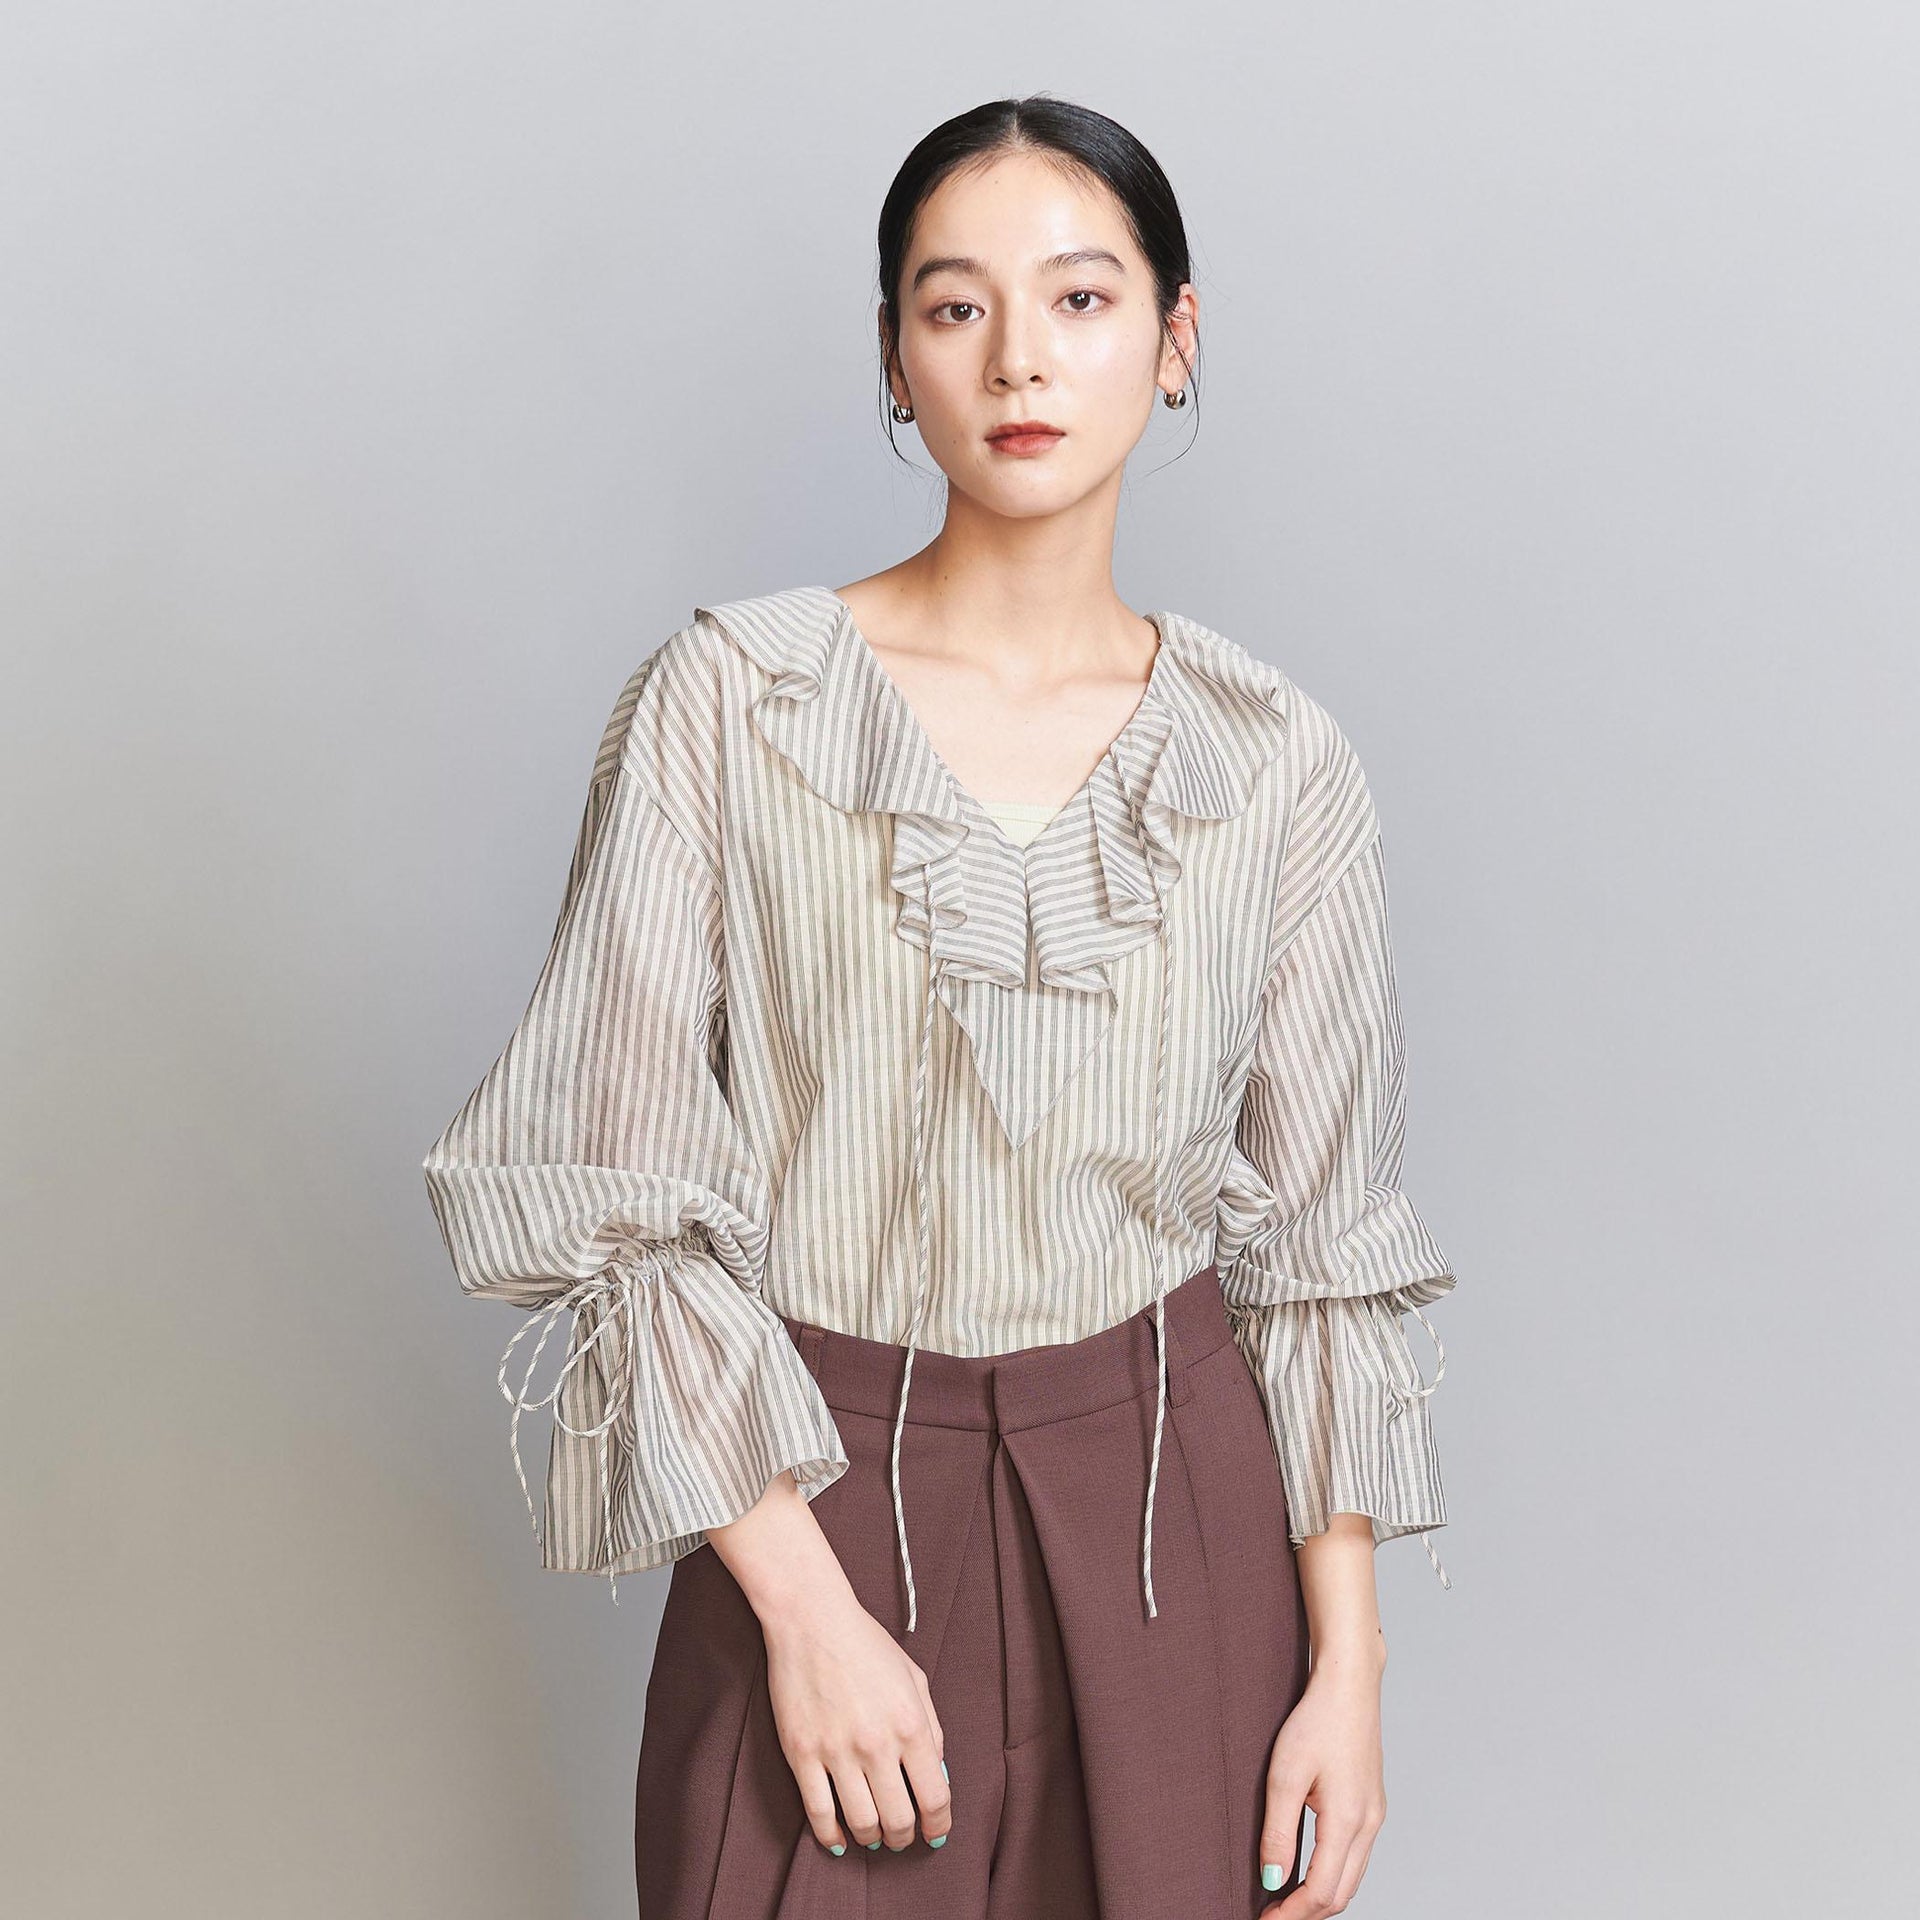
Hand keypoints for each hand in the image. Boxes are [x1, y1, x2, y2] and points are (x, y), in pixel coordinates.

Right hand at [763, 1586, 952, 1855]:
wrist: (811, 1620)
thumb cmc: (866, 1644)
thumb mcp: (914, 1678)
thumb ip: (931, 1728)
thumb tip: (936, 1776)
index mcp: (910, 1724)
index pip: (934, 1797)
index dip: (938, 1824)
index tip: (936, 1833)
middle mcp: (876, 1744)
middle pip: (899, 1819)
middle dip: (906, 1837)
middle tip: (903, 1837)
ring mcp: (836, 1752)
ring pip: (861, 1823)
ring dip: (873, 1838)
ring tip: (875, 1834)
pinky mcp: (802, 1754)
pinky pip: (818, 1814)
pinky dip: (831, 1837)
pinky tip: (840, 1839)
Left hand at [1258, 1657, 1386, 1914]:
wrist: (1349, 1684)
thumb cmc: (1316, 1721)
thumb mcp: (1285, 1775)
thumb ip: (1278, 1832)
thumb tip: (1272, 1880)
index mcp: (1348, 1821)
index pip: (1322, 1892)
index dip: (1292, 1914)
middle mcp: (1369, 1824)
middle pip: (1342, 1893)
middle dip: (1308, 1913)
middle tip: (1272, 1916)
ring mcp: (1375, 1815)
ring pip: (1352, 1877)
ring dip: (1321, 1896)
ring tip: (1286, 1899)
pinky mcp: (1373, 1804)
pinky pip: (1356, 1856)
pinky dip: (1333, 1874)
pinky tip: (1310, 1868)